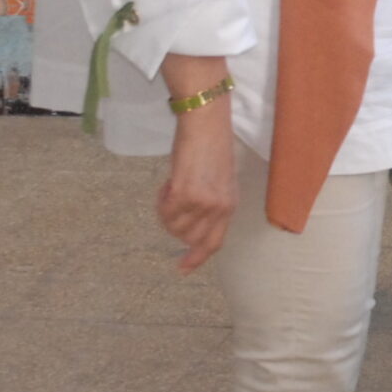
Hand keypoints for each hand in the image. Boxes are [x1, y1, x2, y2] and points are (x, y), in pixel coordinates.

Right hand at [156, 105, 237, 272]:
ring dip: (166, 212)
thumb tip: (190, 223)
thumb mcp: (218, 180)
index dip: (197, 258)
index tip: (182, 269)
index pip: (214, 242)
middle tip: (170, 203)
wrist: (206, 123)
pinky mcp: (185, 194)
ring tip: (171, 188)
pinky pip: (165, 211)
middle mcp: (219, 208)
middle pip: (189, 238)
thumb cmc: (210, 146)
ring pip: (173, 227)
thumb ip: (209, 204)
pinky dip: (161, 200)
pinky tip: (167, 183)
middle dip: (174, 226)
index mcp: (230, 205)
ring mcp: (203, 203)